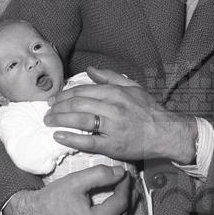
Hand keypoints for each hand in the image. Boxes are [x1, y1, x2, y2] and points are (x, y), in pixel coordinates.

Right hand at [3, 165, 139, 214]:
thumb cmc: (52, 198)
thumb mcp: (76, 181)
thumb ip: (101, 175)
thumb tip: (122, 173)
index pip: (120, 202)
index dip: (125, 186)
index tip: (125, 175)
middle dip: (129, 197)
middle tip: (130, 183)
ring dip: (129, 213)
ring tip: (132, 198)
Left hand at [44, 67, 196, 163]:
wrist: (166, 133)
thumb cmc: (149, 111)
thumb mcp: (133, 87)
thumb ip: (111, 77)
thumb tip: (89, 69)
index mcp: (116, 92)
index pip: (83, 90)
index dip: (64, 94)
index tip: (54, 99)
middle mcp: (113, 107)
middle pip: (77, 103)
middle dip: (58, 106)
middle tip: (47, 111)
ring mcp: (113, 127)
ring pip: (79, 120)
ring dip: (60, 119)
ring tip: (48, 121)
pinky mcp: (113, 145)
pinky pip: (88, 141)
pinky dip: (71, 138)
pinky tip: (58, 136)